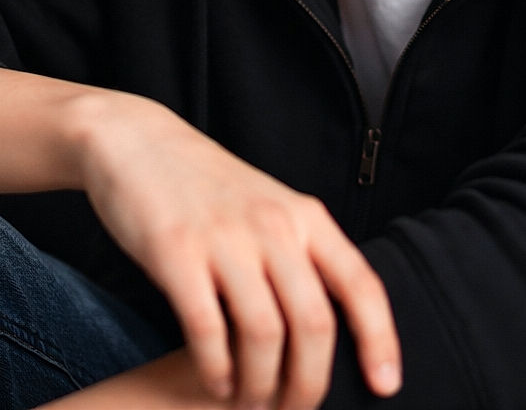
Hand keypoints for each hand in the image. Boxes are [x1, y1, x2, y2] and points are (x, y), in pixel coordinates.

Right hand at [72, 93, 401, 408]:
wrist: (139, 141)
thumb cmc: (208, 186)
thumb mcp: (270, 206)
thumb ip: (300, 255)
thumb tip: (329, 331)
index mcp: (304, 215)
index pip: (359, 283)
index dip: (380, 339)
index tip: (386, 385)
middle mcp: (273, 225)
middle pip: (314, 323)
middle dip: (310, 384)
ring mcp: (225, 237)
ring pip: (264, 335)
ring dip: (260, 386)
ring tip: (249, 403)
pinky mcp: (175, 252)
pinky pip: (207, 329)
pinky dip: (215, 369)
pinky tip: (213, 380)